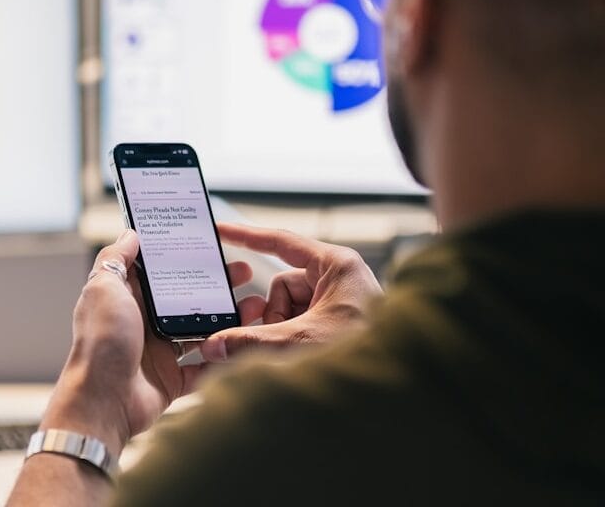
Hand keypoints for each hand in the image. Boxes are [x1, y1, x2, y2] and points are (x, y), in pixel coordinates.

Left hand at [41, 230, 252, 454]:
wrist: (101, 401)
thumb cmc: (100, 342)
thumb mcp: (103, 289)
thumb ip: (115, 259)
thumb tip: (130, 233)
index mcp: (130, 298)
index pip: (162, 271)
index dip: (185, 256)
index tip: (210, 243)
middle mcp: (146, 322)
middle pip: (189, 297)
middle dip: (217, 284)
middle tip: (243, 272)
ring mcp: (160, 351)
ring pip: (202, 331)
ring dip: (228, 319)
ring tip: (254, 307)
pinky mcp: (172, 379)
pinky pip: (205, 368)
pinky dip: (224, 358)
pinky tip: (245, 343)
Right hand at [200, 223, 382, 362]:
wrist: (400, 384)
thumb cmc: (364, 353)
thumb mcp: (300, 342)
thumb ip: (252, 342)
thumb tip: (214, 346)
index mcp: (335, 265)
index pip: (281, 242)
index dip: (246, 236)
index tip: (220, 230)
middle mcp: (337, 279)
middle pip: (281, 287)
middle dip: (272, 317)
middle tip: (269, 339)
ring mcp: (337, 302)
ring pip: (287, 310)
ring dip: (282, 333)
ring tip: (295, 354)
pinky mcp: (337, 323)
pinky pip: (298, 324)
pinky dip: (292, 341)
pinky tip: (299, 358)